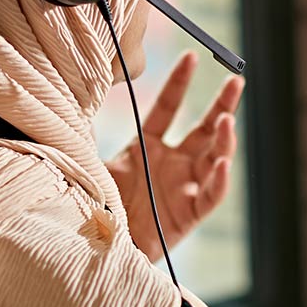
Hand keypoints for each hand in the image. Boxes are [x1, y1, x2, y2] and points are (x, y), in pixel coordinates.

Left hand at [107, 52, 241, 258]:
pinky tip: (221, 162)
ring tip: (226, 121)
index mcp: (147, 147)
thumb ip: (87, 138)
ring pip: (214, 158)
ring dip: (223, 140)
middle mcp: (171, 163)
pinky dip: (219, 179)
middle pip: (204, 129)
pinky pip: (211, 194)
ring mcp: (183, 187)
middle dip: (222, 106)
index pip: (168, 109)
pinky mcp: (190, 214)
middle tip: (235, 82)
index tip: (190, 57)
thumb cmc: (94, 207)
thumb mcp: (90, 166)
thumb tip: (70, 101)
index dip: (179, 83)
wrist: (97, 249)